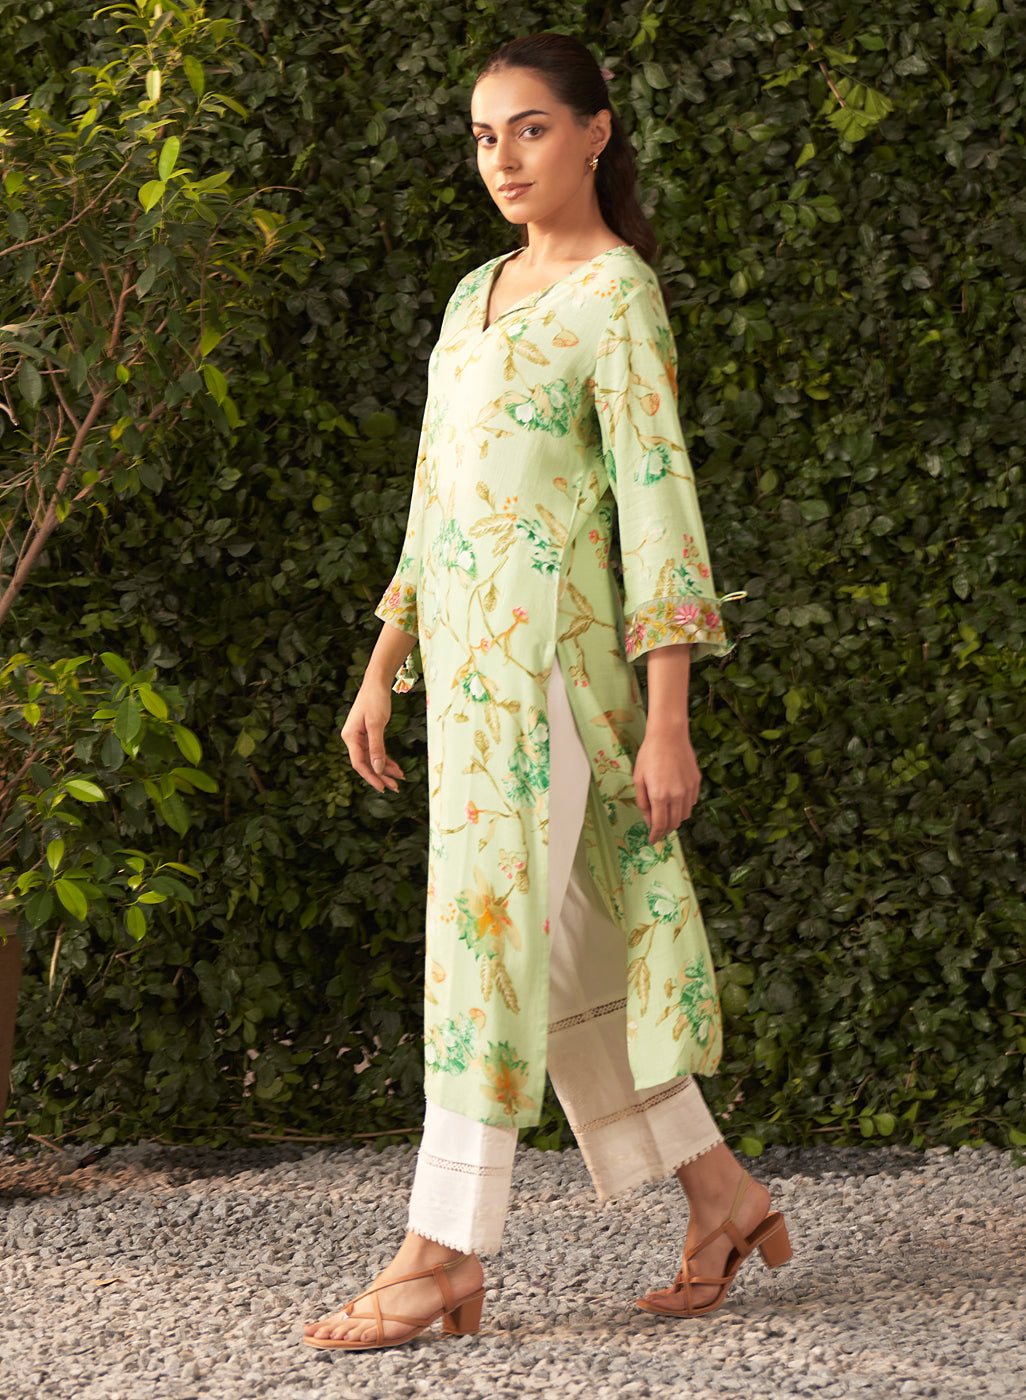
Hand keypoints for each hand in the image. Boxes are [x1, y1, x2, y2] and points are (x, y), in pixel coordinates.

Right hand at [340, 681, 404, 792]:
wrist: (376, 683)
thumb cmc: (375, 699)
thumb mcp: (376, 724)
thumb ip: (377, 747)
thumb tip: (378, 768)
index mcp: (350, 737)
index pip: (359, 763)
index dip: (371, 777)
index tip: (383, 787)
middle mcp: (353, 739)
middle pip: (366, 763)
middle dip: (381, 776)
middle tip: (395, 787)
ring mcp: (360, 737)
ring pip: (373, 759)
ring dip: (386, 769)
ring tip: (399, 778)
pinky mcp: (368, 734)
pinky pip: (377, 751)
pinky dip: (386, 759)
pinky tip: (395, 767)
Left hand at [633, 725, 700, 841]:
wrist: (669, 735)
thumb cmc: (649, 755)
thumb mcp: (638, 779)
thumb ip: (643, 802)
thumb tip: (648, 821)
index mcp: (659, 795)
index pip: (660, 825)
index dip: (655, 835)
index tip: (652, 840)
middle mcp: (676, 795)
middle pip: (674, 823)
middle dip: (665, 830)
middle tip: (657, 831)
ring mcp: (688, 789)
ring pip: (684, 815)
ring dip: (675, 820)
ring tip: (666, 817)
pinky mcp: (696, 783)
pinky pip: (691, 803)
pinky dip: (683, 808)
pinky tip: (675, 802)